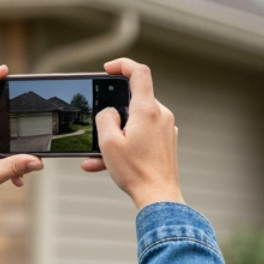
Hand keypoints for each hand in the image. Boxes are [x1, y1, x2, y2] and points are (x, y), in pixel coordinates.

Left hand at [0, 65, 41, 255]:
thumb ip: (13, 167)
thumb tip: (38, 161)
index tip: (5, 70)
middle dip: (14, 125)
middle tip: (32, 126)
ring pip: (1, 138)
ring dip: (14, 151)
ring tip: (25, 163)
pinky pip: (2, 153)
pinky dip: (12, 163)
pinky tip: (18, 179)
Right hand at [80, 58, 182, 210]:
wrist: (159, 197)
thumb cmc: (135, 172)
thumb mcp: (108, 142)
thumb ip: (105, 117)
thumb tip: (109, 112)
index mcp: (147, 110)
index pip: (139, 72)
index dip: (122, 65)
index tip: (108, 69)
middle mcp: (161, 115)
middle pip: (134, 101)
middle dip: (113, 112)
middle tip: (98, 128)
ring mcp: (166, 129)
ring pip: (135, 122)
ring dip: (116, 135)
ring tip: (97, 156)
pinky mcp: (166, 142)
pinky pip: (142, 136)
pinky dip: (126, 144)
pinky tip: (106, 163)